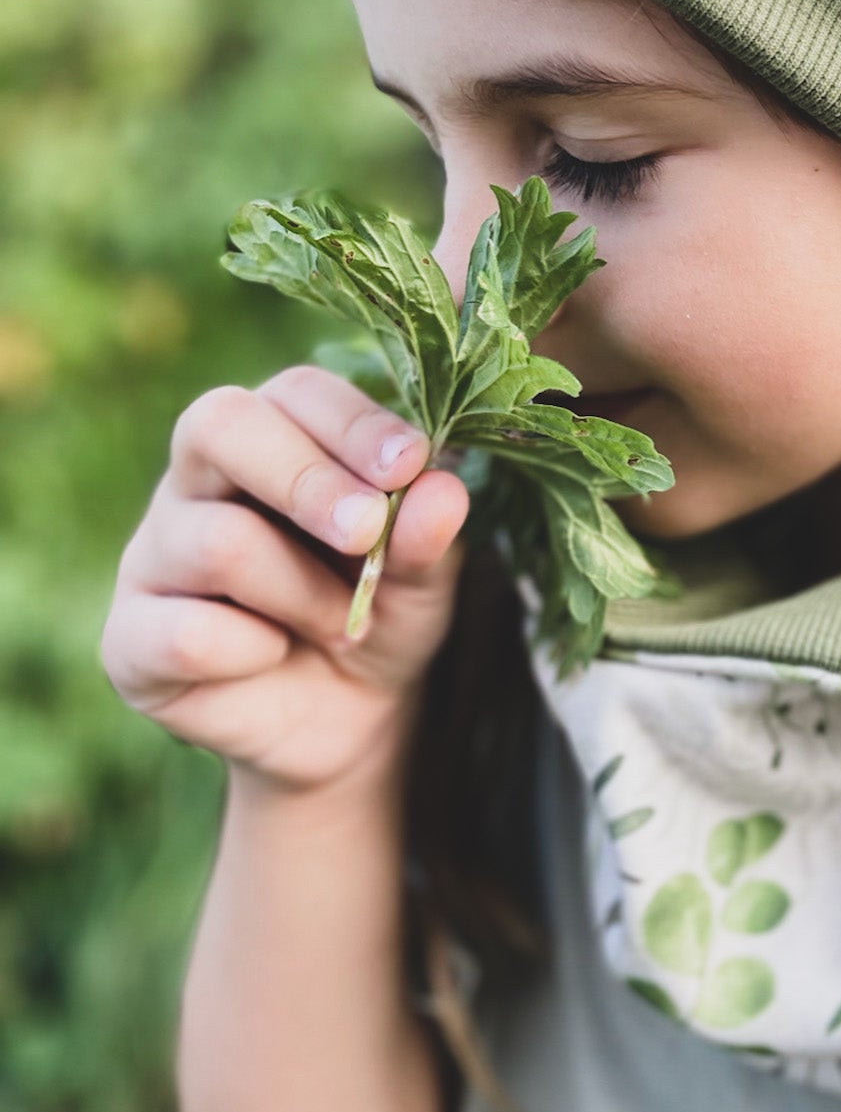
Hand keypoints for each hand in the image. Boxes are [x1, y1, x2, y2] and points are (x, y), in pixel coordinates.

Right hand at [101, 365, 470, 798]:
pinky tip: (273, 657)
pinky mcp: (128, 638)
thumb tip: (441, 489)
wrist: (348, 719)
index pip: (294, 392)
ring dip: (305, 592)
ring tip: (344, 625)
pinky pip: (187, 633)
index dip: (351, 423)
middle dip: (306, 478)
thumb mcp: (422, 575)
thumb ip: (427, 533)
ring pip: (219, 542)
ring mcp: (153, 554)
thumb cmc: (381, 612)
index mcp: (272, 437)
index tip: (409, 466)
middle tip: (367, 533)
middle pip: (218, 424)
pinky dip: (254, 652)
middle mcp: (197, 481)